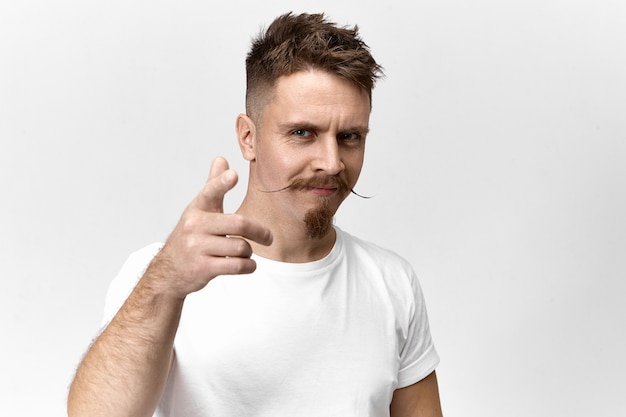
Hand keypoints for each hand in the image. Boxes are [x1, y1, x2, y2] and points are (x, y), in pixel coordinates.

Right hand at [144, 157, 271, 298]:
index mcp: (197, 208)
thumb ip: (213, 186)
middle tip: (268, 237)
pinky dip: (249, 267)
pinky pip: (236, 265)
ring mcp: (196, 247)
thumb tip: (221, 159)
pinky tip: (247, 265)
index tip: (233, 176)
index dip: (221, 183)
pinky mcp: (202, 268)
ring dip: (250, 252)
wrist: (169, 271)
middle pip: (239, 224)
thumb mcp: (199, 210)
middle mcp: (194, 226)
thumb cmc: (191, 236)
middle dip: (260, 232)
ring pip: (241, 247)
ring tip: (246, 253)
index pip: (210, 192)